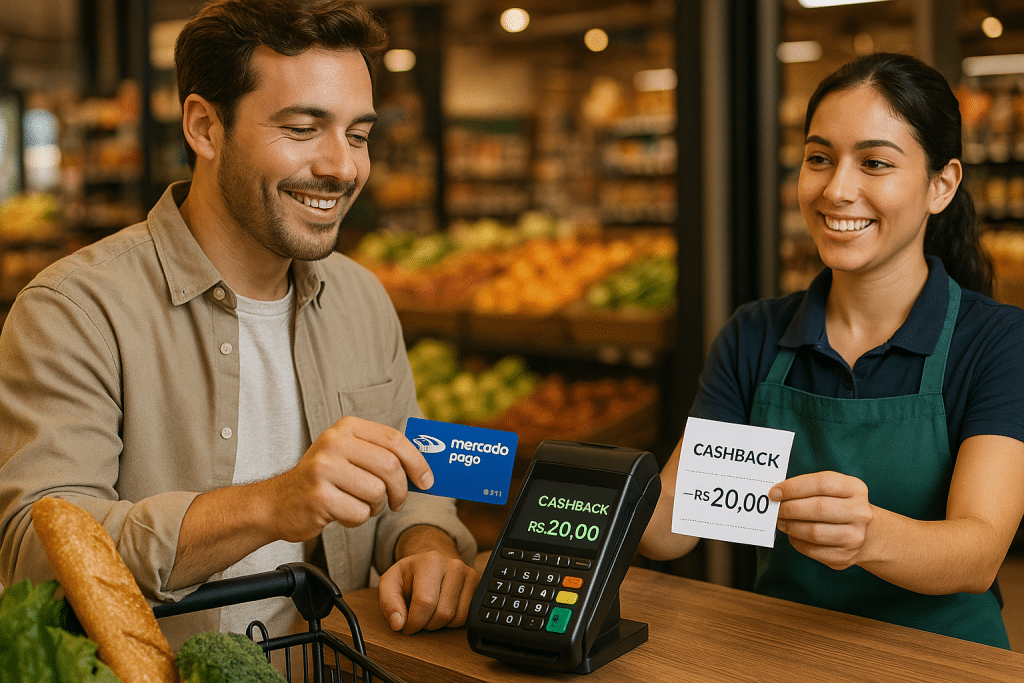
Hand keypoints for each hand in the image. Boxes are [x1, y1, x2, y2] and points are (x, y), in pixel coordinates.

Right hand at [262, 416, 433, 542]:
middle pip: (390, 467)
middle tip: (397, 502)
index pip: (395, 440)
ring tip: (359, 504)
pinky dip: (357, 519)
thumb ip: (382, 454)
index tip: (427, 481)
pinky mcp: (318, 496)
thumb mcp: (350, 455)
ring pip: (377, 492)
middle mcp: (334, 443)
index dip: (417, 462)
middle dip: (401, 490)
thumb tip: (426, 469)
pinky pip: (359, 513)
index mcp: (347, 427)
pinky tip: (341, 513)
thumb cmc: (325, 480)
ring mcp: (324, 468)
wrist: (279, 502)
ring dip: (375, 507)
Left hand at [377, 550, 479, 633]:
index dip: (413, 622)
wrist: (431, 564)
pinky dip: (453, 622)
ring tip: (430, 613)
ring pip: (457, 618)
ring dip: (440, 624)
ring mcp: (470, 575)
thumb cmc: (409, 576)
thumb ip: (388, 602)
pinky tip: (443, 610)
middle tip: (418, 618)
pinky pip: (467, 618)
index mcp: (430, 561)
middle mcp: (454, 565)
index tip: (405, 625)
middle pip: (442, 613)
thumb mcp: (390, 583)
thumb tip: (398, 624)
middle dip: (426, 625)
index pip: (425, 603)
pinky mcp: (478, 586)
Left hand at [769, 471, 873, 569]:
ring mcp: (855, 536)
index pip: (822, 484)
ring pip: (814, 532)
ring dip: (790, 526)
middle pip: (818, 508)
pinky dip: (796, 541)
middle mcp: (860, 513)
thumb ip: (808, 487)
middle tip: (775, 508)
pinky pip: (812, 550)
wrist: (868, 534)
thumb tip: (777, 494)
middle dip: (790, 508)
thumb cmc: (840, 505)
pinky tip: (793, 534)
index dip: (794, 487)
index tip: (774, 492)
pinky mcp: (845, 556)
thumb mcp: (833, 489)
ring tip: (780, 521)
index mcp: (855, 489)